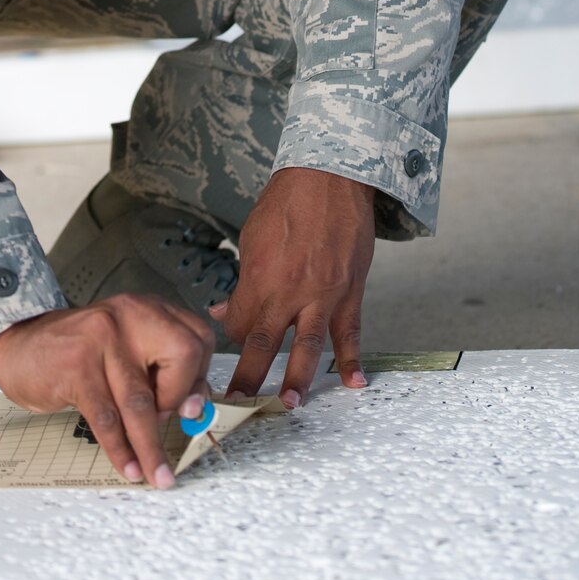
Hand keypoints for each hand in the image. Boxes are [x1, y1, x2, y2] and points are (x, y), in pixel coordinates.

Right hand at [0, 295, 213, 488]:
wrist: (18, 344)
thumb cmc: (77, 352)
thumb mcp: (124, 347)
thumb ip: (157, 368)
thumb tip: (193, 409)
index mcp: (148, 309)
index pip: (197, 338)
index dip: (199, 377)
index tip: (192, 406)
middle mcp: (130, 316)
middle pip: (181, 356)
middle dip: (180, 399)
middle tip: (171, 422)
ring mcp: (103, 339)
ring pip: (140, 400)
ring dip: (152, 446)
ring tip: (159, 475)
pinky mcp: (77, 368)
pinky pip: (107, 418)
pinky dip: (121, 449)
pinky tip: (129, 468)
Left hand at [210, 167, 375, 407]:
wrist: (331, 175)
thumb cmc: (288, 201)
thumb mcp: (252, 237)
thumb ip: (242, 280)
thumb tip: (223, 309)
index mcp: (261, 276)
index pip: (240, 323)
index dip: (232, 338)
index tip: (227, 349)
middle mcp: (290, 290)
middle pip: (265, 342)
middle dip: (251, 376)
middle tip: (240, 404)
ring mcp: (323, 293)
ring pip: (308, 346)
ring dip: (298, 378)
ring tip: (290, 404)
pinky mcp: (351, 290)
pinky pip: (351, 331)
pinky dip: (352, 358)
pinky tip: (355, 382)